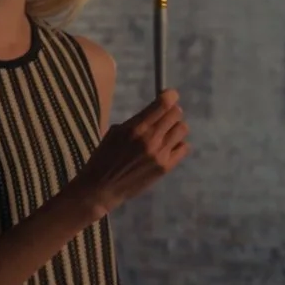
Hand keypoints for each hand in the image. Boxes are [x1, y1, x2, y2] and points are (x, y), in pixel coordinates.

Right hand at [69, 90, 189, 216]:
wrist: (100, 189)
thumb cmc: (103, 158)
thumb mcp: (115, 133)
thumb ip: (137, 121)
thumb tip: (157, 107)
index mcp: (135, 128)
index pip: (164, 103)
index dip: (170, 96)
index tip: (169, 95)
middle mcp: (150, 139)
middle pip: (176, 114)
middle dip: (172, 112)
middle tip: (165, 117)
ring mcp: (160, 154)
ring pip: (182, 129)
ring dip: (175, 129)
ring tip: (165, 134)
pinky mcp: (165, 167)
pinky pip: (184, 148)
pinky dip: (178, 145)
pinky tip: (167, 148)